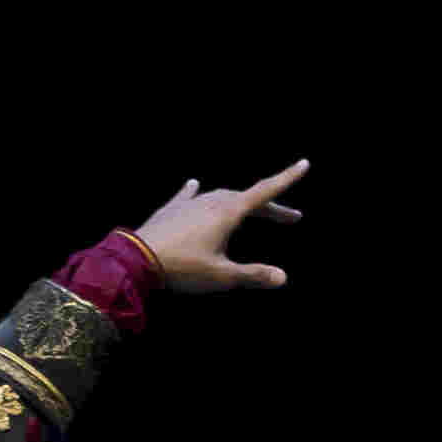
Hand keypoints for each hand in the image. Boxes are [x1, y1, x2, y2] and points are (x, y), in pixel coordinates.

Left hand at [131, 159, 309, 293]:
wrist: (136, 260)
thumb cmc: (182, 268)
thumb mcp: (221, 276)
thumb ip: (252, 275)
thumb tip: (282, 278)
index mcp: (228, 212)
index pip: (265, 193)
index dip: (286, 179)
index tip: (304, 164)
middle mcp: (212, 201)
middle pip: (247, 199)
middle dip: (269, 207)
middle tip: (289, 218)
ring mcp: (190, 203)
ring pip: (221, 196)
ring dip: (239, 201)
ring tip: (250, 208)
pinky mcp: (171, 209)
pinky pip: (187, 195)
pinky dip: (195, 191)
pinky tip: (194, 182)